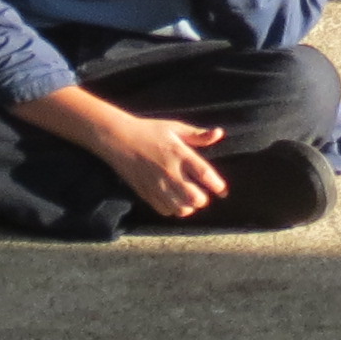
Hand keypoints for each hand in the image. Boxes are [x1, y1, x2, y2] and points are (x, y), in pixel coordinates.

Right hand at [98, 108, 228, 217]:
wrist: (118, 139)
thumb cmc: (149, 132)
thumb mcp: (175, 128)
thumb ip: (198, 135)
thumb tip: (219, 133)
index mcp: (179, 154)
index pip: (205, 175)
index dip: (218, 186)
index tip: (222, 190)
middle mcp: (169, 172)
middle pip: (195, 198)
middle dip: (203, 199)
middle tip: (202, 193)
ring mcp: (157, 185)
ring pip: (181, 209)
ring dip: (189, 206)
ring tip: (188, 197)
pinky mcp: (146, 193)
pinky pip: (165, 211)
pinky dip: (173, 209)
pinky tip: (173, 200)